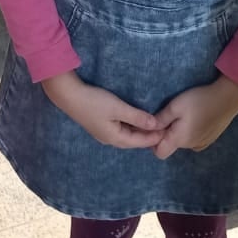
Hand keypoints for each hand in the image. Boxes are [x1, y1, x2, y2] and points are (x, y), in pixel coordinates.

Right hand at [41, 70, 164, 149]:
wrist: (69, 95)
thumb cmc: (94, 102)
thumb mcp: (118, 108)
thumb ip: (137, 117)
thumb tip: (155, 125)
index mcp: (115, 138)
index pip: (140, 142)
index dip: (155, 137)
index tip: (168, 132)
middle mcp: (110, 139)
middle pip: (134, 140)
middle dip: (149, 136)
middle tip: (165, 129)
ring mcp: (104, 132)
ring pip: (127, 135)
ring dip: (140, 131)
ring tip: (154, 125)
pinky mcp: (100, 124)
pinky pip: (121, 129)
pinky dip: (131, 126)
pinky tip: (136, 120)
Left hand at [151, 75, 237, 159]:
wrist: (228, 97)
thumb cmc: (199, 100)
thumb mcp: (176, 106)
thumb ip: (161, 119)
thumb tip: (147, 128)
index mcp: (179, 139)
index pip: (159, 153)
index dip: (154, 141)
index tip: (157, 126)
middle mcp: (190, 146)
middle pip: (171, 146)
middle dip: (167, 134)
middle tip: (171, 115)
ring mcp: (202, 143)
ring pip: (183, 142)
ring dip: (180, 132)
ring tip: (186, 114)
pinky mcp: (210, 139)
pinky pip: (194, 140)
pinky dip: (191, 132)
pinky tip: (197, 117)